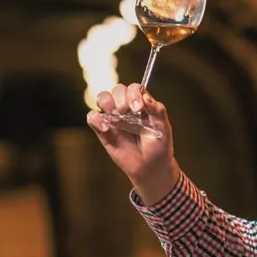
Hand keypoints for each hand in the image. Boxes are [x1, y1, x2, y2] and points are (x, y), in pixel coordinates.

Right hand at [87, 83, 178, 202]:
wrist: (150, 167)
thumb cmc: (159, 146)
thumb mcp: (163, 128)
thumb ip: (157, 110)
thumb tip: (146, 96)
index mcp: (141, 104)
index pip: (134, 88)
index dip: (134, 93)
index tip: (138, 107)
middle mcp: (126, 108)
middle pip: (117, 90)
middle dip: (121, 98)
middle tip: (128, 111)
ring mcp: (114, 118)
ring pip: (103, 98)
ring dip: (106, 102)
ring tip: (116, 116)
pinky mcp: (103, 130)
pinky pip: (92, 117)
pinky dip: (95, 119)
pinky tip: (105, 127)